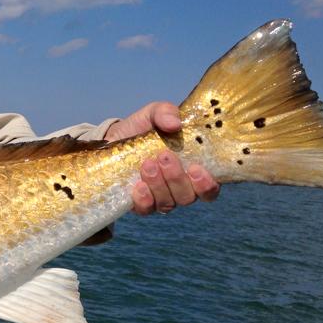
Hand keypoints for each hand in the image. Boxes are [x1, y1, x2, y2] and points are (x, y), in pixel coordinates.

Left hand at [106, 101, 219, 215]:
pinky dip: (144, 199)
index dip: (207, 184)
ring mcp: (159, 198)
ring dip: (159, 184)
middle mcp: (179, 188)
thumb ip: (165, 112)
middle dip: (176, 178)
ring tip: (147, 163)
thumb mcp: (153, 114)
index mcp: (192, 170)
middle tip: (164, 156)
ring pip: (168, 203)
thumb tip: (175, 124)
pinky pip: (146, 209)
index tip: (196, 168)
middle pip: (188, 196)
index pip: (210, 188)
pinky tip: (138, 185)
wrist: (112, 140)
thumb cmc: (142, 129)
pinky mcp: (139, 204)